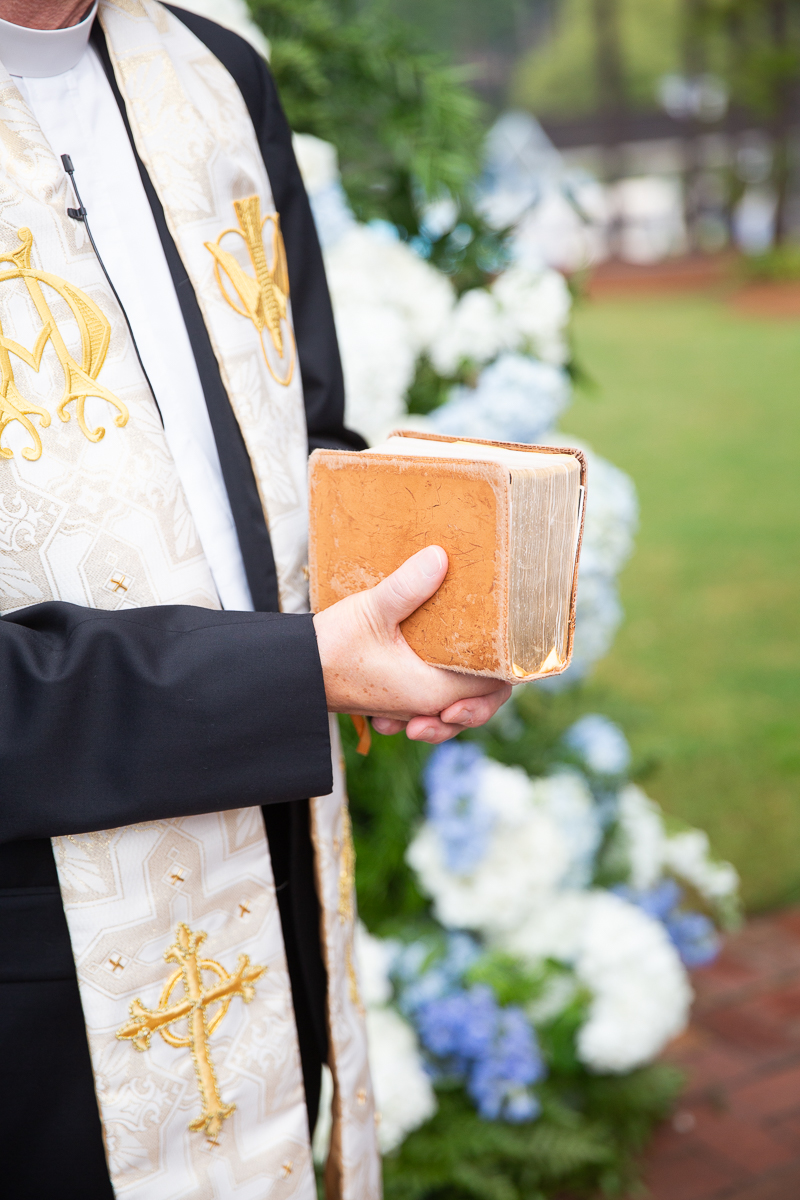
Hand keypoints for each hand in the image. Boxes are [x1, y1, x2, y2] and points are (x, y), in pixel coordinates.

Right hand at [312, 545, 511, 743]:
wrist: (291, 675)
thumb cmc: (328, 650)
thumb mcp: (371, 610)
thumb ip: (408, 586)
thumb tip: (441, 558)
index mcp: (430, 690)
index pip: (492, 688)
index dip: (508, 670)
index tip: (508, 643)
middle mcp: (423, 705)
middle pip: (478, 706)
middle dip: (486, 693)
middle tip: (488, 662)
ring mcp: (407, 706)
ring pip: (453, 711)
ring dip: (462, 704)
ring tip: (459, 686)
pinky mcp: (392, 700)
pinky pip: (427, 710)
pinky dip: (435, 707)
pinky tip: (425, 692)